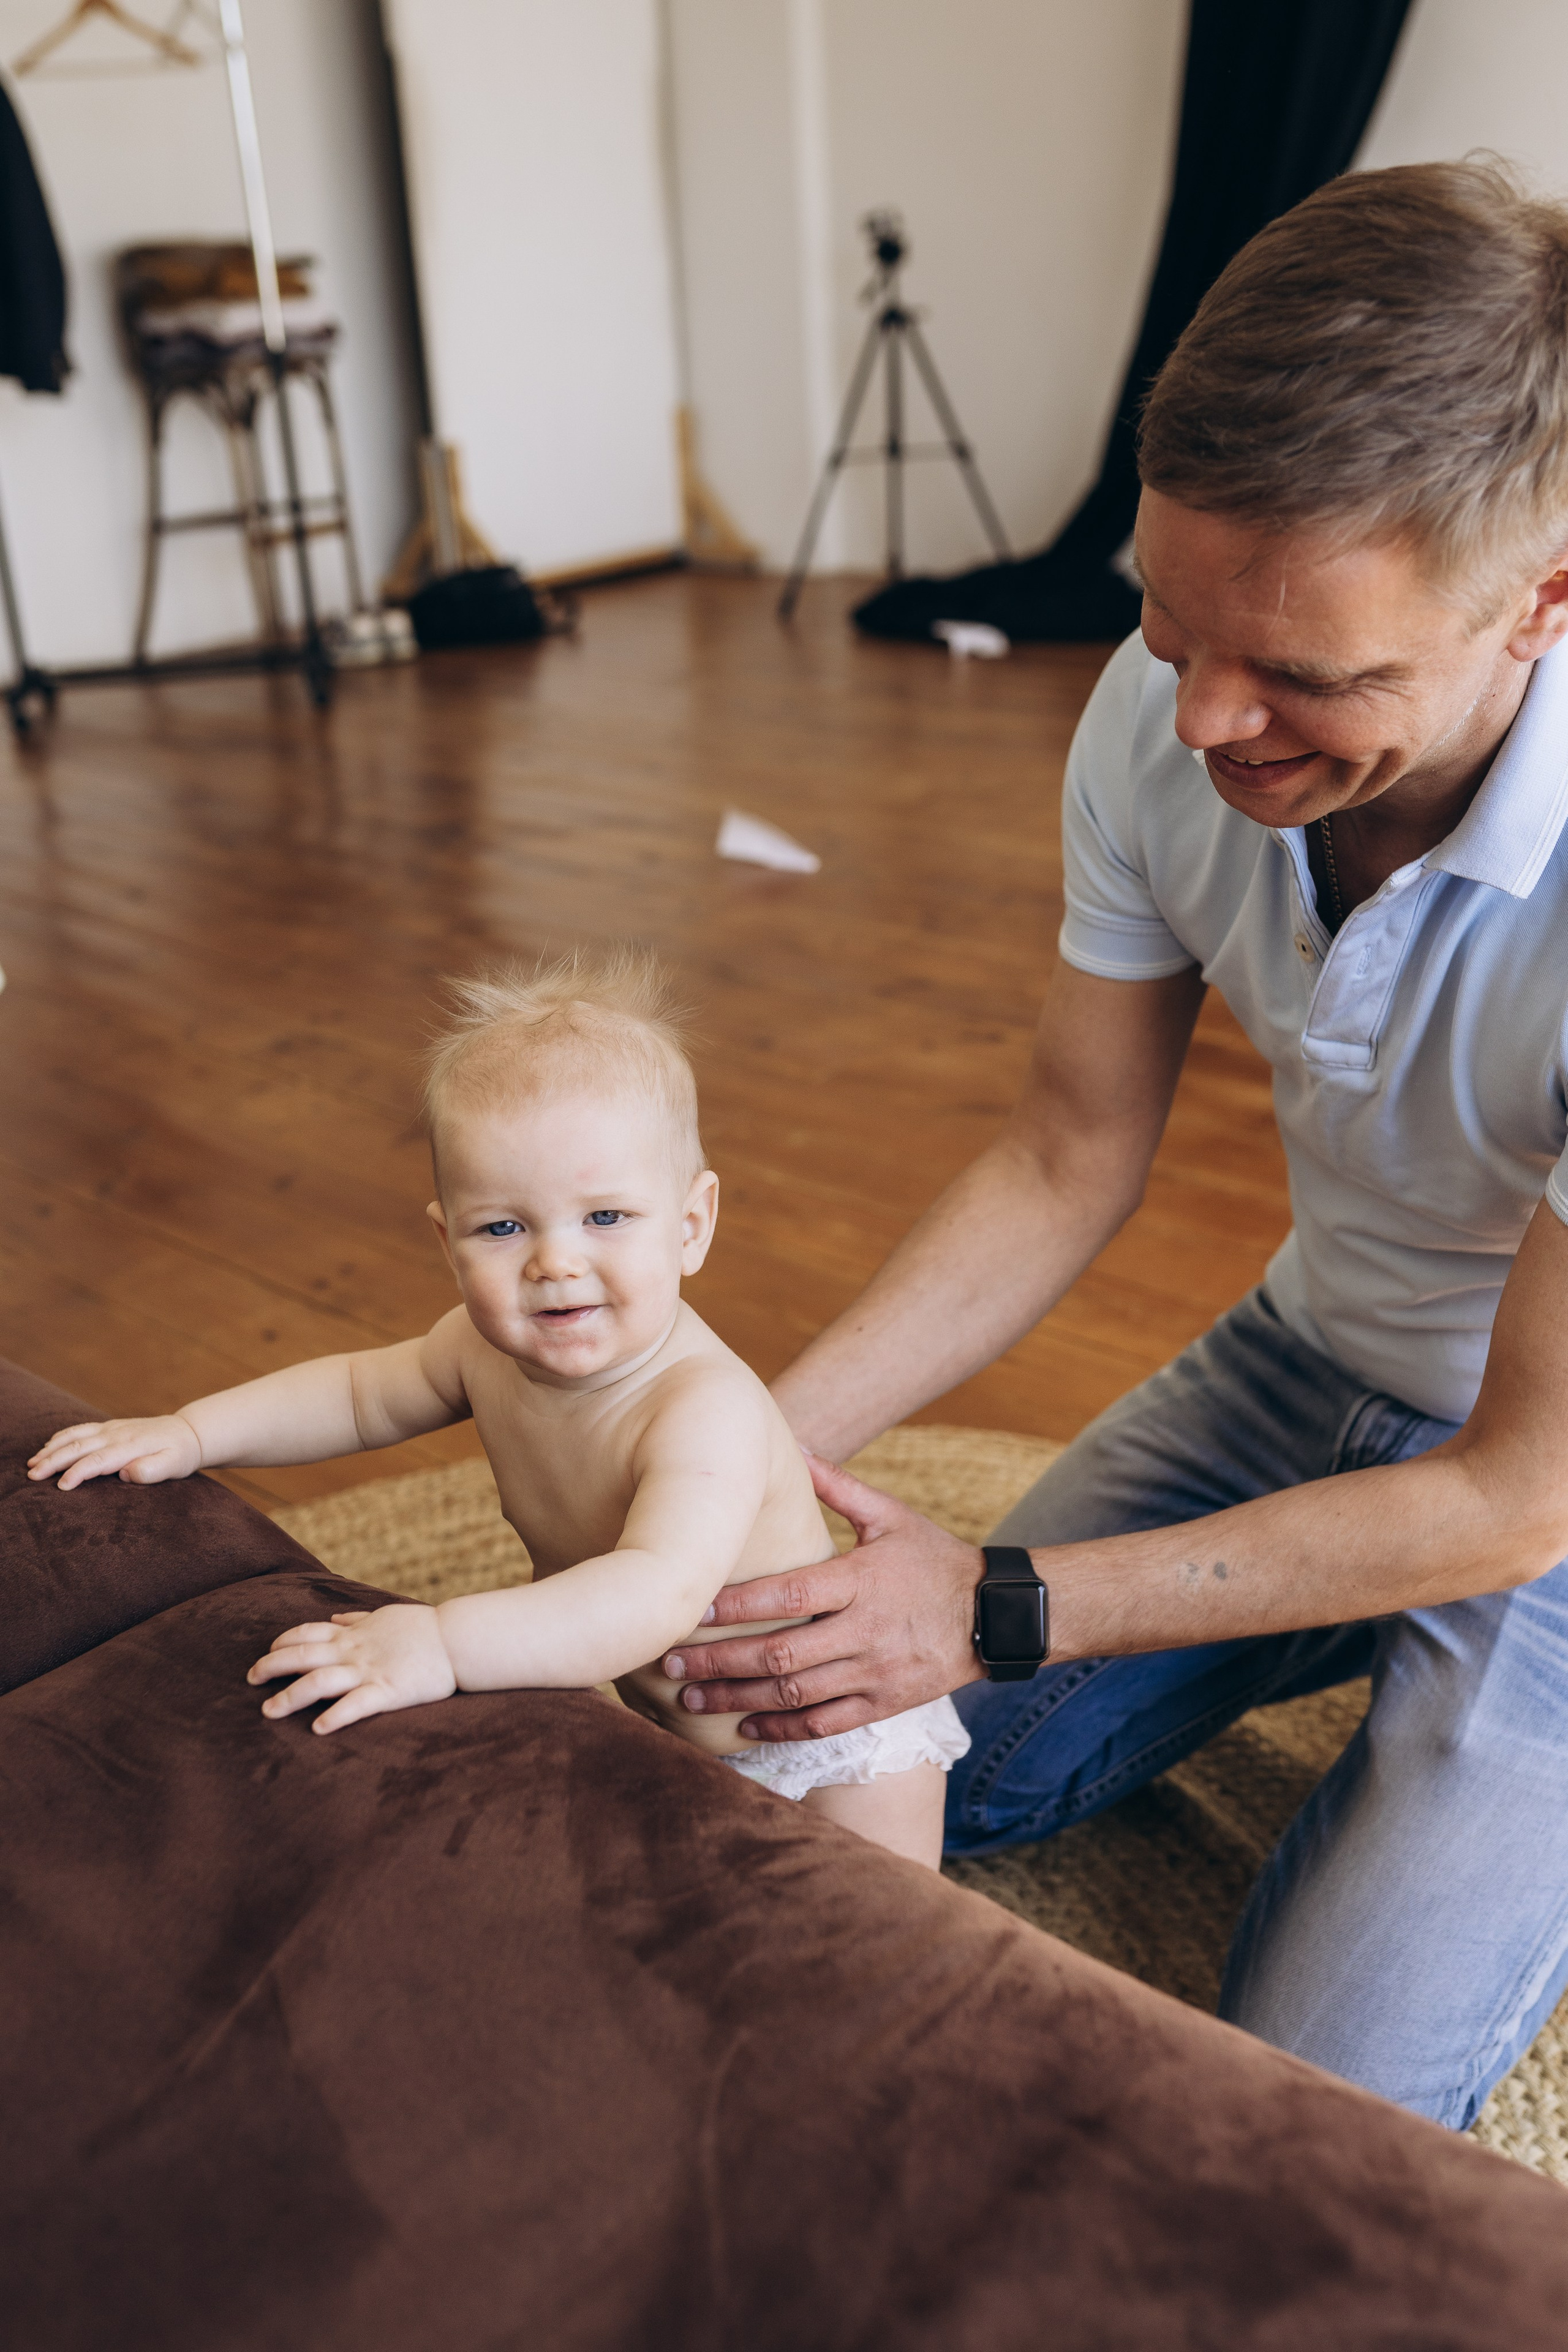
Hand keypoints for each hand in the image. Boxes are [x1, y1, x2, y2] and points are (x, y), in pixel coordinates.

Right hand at [27, 1414, 201, 1490]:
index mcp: (130, 1446)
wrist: (189, 1432)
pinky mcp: (111, 1426)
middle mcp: (117, 1434)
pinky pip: (81, 1428)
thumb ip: (152, 1470)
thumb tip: (126, 1473)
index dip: (77, 1473)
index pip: (98, 1461)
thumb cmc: (181, 1454)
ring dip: (52, 1448)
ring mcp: (112, 1428)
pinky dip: (62, 1436)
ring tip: (32, 1463)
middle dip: (53, 1460)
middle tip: (32, 1476)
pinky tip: (48, 1445)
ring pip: (75, 1435)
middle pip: (78, 1447)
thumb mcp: (174, 1466)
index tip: (60, 1486)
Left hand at [247, 1604, 456, 1734]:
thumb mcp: (387, 1615)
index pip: (308, 1633)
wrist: (457, 1638)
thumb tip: (336, 1619)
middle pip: (302, 1656)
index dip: (283, 1641)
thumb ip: (358, 1619)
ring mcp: (369, 1671)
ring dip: (290, 1696)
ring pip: (320, 1682)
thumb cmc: (424, 1628)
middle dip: (272, 1666)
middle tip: (250, 1679)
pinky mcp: (388, 1691)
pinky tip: (317, 1728)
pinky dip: (335, 1716)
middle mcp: (354, 1651)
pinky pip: (356, 1705)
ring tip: (269, 1710)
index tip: (268, 1650)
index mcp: (354, 1634)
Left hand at [660, 1451, 983, 1740]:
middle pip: (781, 1654)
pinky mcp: (885, 1704)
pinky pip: (825, 1724)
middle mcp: (865, 1631)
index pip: (789, 1596)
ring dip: (737, 1700)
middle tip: (669, 1663)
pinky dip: (782, 1729)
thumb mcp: (892, 1516)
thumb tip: (793, 1446)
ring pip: (795, 1695)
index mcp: (861, 1580)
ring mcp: (876, 1673)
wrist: (995, 1615)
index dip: (737, 1607)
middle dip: (719, 1662)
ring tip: (689, 1699)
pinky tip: (745, 1727)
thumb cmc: (934, 1559)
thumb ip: (839, 1487)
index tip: (691, 1610)